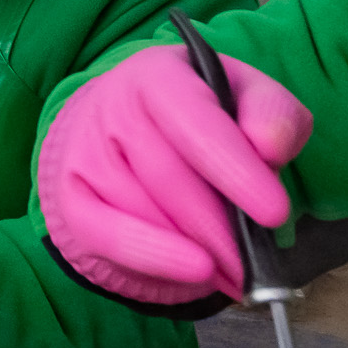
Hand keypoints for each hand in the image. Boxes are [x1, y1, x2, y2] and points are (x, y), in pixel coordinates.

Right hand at [36, 44, 309, 304]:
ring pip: (140, 209)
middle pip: (166, 176)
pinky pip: (106, 236)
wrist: (133, 130)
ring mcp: (86, 153)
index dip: (234, 167)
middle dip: (217, 227)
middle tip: (255, 265)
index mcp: (158, 75)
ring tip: (235, 272)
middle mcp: (112, 107)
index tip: (276, 213)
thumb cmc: (202, 117)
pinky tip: (193, 271)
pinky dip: (152, 258)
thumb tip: (269, 146)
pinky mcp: (72, 197)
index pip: (193, 121)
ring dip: (192, 249)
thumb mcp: (248, 101)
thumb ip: (273, 115)